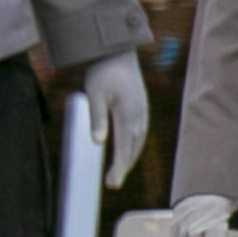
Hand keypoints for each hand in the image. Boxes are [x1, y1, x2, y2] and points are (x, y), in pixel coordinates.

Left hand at [83, 52, 150, 186]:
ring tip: (119, 171)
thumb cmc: (103, 72)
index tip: (113, 183)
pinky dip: (133, 144)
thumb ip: (97, 118)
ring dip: (130, 156)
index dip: (120, 167)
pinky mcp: (141, 107)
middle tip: (113, 183)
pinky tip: (127, 149)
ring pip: (138, 140)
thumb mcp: (94, 95)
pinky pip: (139, 131)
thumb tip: (98, 143)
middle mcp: (139, 115)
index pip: (124, 147)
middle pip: (134, 147)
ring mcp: (142, 111)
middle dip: (124, 166)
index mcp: (128, 114)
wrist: (118, 53)